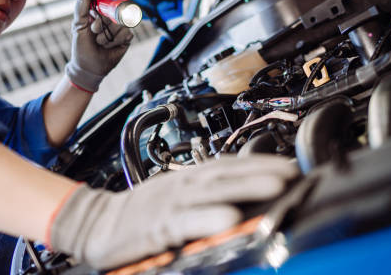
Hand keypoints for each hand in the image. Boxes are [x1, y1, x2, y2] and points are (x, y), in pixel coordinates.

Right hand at [49, 155, 298, 268]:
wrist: (97, 223)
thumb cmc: (142, 211)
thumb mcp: (175, 196)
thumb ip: (206, 196)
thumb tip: (243, 199)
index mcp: (188, 178)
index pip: (229, 165)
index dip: (260, 164)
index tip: (290, 166)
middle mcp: (183, 185)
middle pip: (226, 173)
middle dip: (261, 171)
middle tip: (293, 172)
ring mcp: (171, 204)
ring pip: (212, 192)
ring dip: (244, 186)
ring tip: (274, 186)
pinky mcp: (158, 226)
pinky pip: (186, 221)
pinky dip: (207, 218)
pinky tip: (229, 219)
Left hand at [65, 0, 133, 91]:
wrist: (89, 68)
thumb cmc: (81, 47)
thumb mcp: (78, 27)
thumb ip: (81, 10)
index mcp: (96, 12)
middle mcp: (109, 18)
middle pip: (115, 8)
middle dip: (104, 20)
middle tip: (95, 29)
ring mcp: (118, 27)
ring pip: (121, 22)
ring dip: (108, 34)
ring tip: (100, 42)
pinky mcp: (126, 38)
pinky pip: (126, 33)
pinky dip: (116, 41)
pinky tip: (109, 46)